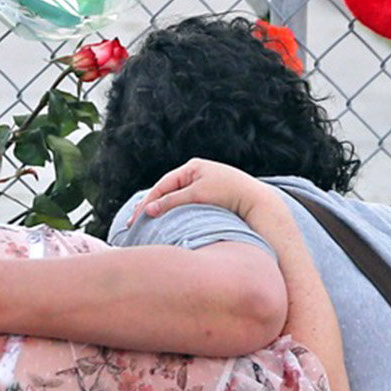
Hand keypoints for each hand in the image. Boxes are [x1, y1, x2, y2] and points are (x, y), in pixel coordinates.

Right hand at [139, 158, 277, 224]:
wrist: (256, 201)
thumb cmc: (228, 193)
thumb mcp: (197, 195)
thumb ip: (172, 201)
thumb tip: (149, 210)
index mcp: (193, 167)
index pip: (163, 185)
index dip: (148, 202)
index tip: (136, 218)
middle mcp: (197, 173)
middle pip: (167, 191)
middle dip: (151, 206)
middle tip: (134, 223)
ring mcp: (203, 185)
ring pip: (176, 199)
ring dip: (162, 210)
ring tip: (146, 224)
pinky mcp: (210, 197)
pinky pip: (186, 205)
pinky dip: (175, 213)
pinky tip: (167, 222)